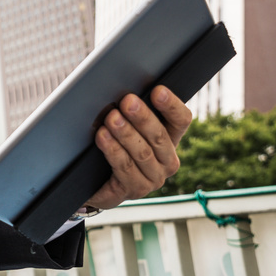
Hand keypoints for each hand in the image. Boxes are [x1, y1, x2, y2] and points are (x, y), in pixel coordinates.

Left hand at [86, 86, 191, 209]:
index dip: (171, 105)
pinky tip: (102, 137)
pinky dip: (113, 151)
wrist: (94, 179)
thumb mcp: (126, 123)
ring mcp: (152, 178)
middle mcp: (167, 161)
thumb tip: (124, 85)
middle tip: (127, 101)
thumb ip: (131, 108)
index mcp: (171, 138)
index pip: (181, 120)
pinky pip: (125, 168)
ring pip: (142, 153)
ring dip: (126, 134)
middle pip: (159, 137)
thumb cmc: (114, 142)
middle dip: (142, 118)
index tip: (157, 90)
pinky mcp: (134, 190)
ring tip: (111, 118)